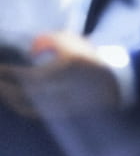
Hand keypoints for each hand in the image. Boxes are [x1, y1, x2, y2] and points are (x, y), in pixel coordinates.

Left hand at [0, 32, 120, 117]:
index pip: (28, 76)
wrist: (113, 82)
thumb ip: (46, 43)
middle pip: (24, 95)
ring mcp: (61, 106)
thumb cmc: (88, 57)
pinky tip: (14, 101)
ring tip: (2, 91)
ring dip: (12, 100)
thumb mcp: (68, 41)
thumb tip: (29, 53)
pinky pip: (37, 114)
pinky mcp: (62, 114)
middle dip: (5, 89)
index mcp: (63, 71)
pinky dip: (23, 108)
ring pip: (29, 109)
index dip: (9, 74)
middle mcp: (61, 91)